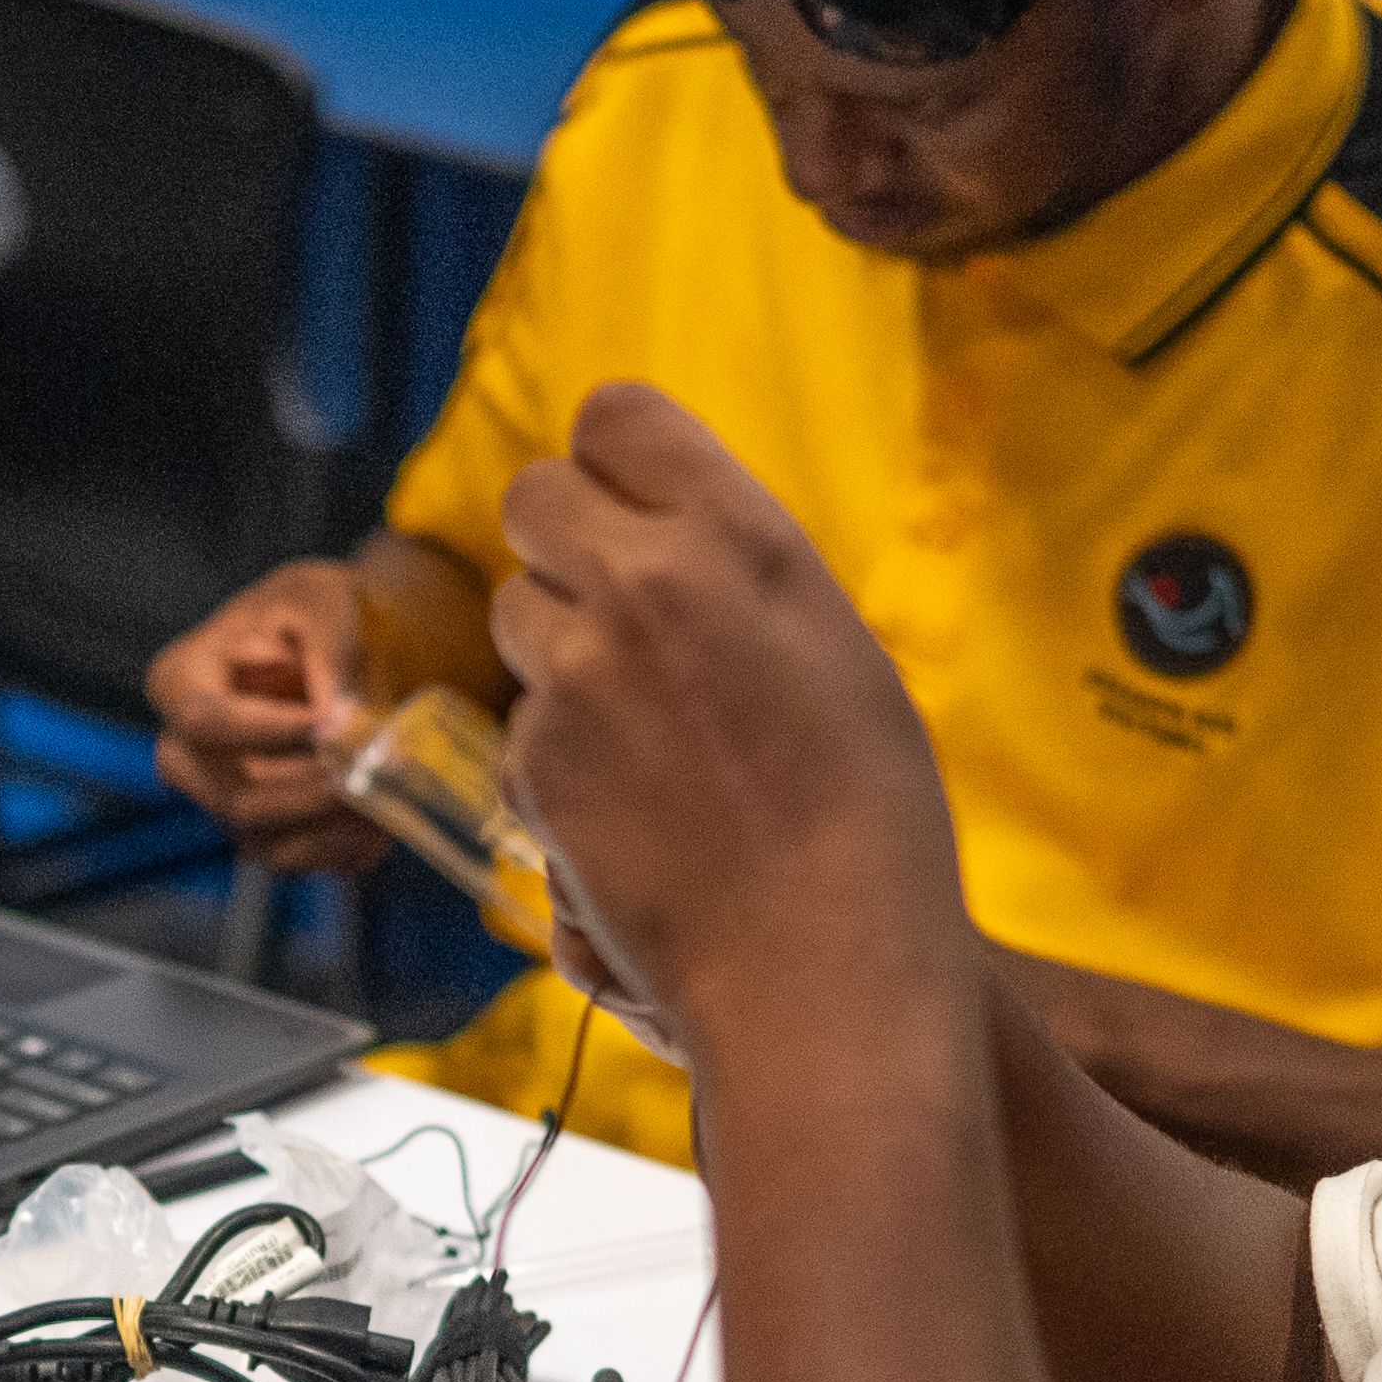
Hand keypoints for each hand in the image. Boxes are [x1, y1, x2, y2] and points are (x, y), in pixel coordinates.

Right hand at [144, 559, 390, 872]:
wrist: (344, 646)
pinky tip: (384, 815)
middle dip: (310, 792)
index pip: (206, 722)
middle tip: (373, 771)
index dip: (268, 732)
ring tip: (392, 792)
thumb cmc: (317, 611)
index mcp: (181, 681)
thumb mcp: (325, 599)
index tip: (330, 725)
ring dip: (334, 826)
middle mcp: (186, 752)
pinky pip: (294, 860)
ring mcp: (219, 799)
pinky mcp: (259, 832)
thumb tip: (339, 720)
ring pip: (264, 840)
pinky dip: (343, 847)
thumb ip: (331, 651)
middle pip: (234, 797)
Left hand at [490, 382, 969, 1055]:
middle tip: (614, 604)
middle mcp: (645, 584)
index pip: (616, 414)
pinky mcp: (534, 759)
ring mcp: (576, 672)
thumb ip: (742, 571)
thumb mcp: (835, 646)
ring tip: (642, 723)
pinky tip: (630, 805)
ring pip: (514, 607)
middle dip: (562, 540)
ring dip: (557, 646)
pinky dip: (555, 752)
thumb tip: (676, 536)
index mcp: (740, 537)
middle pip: (532, 494)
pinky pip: (519, 721)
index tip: (633, 502)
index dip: (615, 459)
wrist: (824, 967)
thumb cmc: (867, 821)